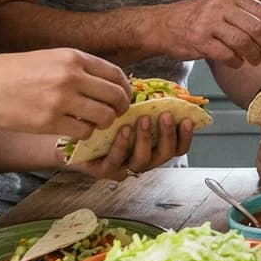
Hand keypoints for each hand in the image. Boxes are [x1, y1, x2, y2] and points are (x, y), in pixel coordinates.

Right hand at [0, 48, 127, 140]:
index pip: (116, 74)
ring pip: (104, 116)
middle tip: (114, 115)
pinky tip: (77, 131)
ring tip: (94, 124)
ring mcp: (61, 100)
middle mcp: (71, 76)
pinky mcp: (50, 121)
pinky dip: (85, 134)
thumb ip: (78, 68)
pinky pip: (83, 132)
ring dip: (104, 123)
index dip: (125, 89)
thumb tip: (108, 82)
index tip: (123, 98)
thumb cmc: (15, 72)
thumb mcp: (50, 58)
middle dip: (120, 108)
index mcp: (73, 57)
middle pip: (116, 96)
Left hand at [70, 111, 194, 179]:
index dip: (185, 136)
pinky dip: (122, 145)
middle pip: (164, 155)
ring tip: (143, 119)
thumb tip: (170, 90)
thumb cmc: (105, 117)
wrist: (73, 130)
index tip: (187, 119)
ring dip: (146, 139)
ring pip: (142, 160)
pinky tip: (123, 129)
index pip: (177, 148)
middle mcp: (141, 159)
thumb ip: (149, 103)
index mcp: (153, 146)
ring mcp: (123, 167)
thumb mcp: (131, 108)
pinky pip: (116, 162)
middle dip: (168, 135)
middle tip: (166, 116)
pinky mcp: (103, 170)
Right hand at [163, 0, 260, 67]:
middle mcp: (220, 5)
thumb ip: (245, 14)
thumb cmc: (197, 18)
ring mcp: (208, 22)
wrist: (162, 25)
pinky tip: (236, 62)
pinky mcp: (199, 40)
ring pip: (244, 42)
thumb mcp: (221, 6)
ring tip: (255, 60)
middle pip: (257, 28)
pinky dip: (236, 62)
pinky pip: (227, 54)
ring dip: (254, 56)